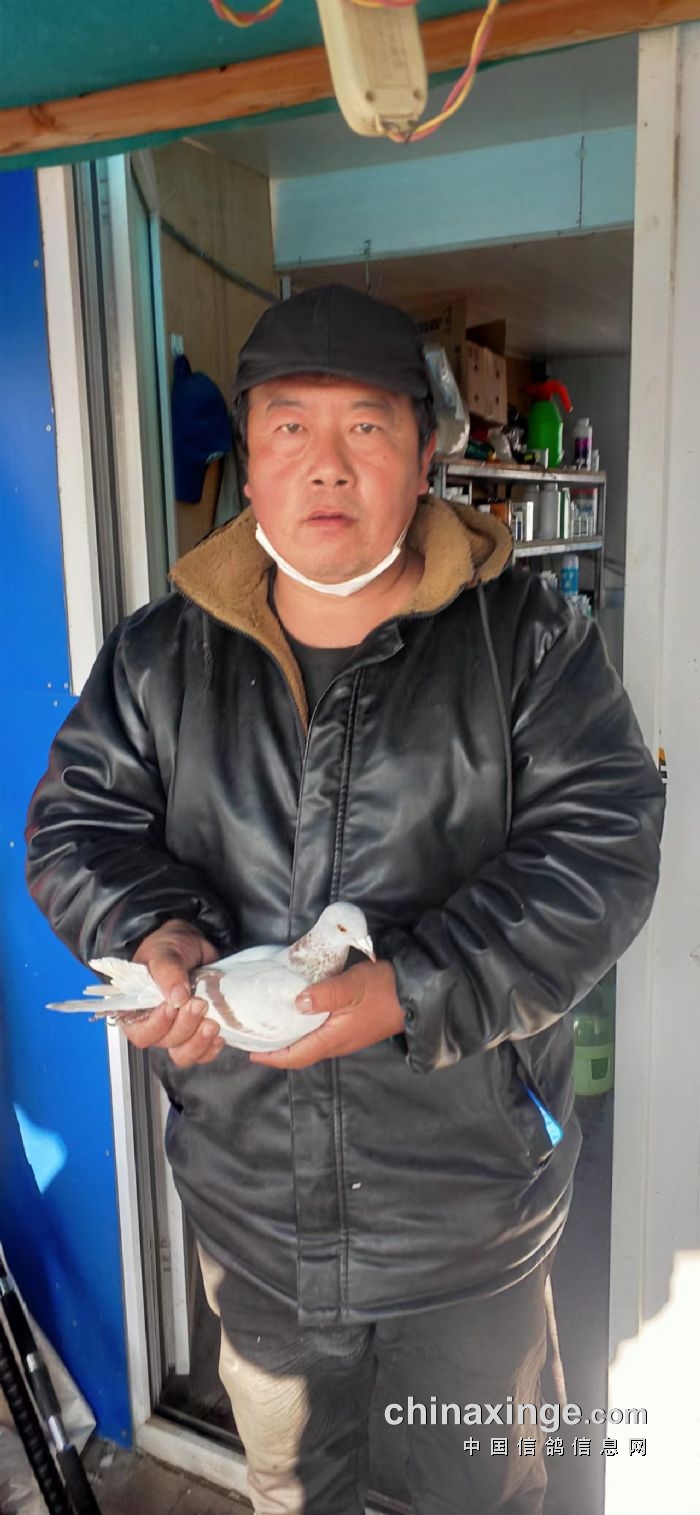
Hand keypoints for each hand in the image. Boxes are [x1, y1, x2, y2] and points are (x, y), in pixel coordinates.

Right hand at [122, 919, 224, 1066]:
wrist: (194, 945)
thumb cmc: (170, 947)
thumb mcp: (164, 952)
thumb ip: (167, 971)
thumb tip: (176, 995)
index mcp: (137, 1008)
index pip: (140, 1031)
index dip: (156, 1025)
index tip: (172, 1007)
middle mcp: (155, 1024)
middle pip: (165, 1042)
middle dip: (184, 1026)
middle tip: (199, 1003)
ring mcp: (177, 1030)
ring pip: (183, 1053)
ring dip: (198, 1042)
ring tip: (212, 1023)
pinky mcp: (196, 1033)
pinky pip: (202, 1054)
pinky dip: (211, 1047)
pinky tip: (219, 1035)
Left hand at [249, 959, 404, 1069]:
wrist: (414, 993)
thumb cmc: (382, 988)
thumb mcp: (351, 985)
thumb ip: (325, 994)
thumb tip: (297, 1002)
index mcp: (333, 1039)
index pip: (295, 1056)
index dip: (271, 1057)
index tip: (249, 1051)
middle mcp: (337, 1044)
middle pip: (300, 1054)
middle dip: (276, 1049)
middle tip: (253, 1037)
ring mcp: (345, 1039)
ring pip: (310, 1046)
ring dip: (289, 1041)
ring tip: (269, 1026)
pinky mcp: (351, 1030)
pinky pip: (320, 1037)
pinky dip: (303, 1032)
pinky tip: (297, 1016)